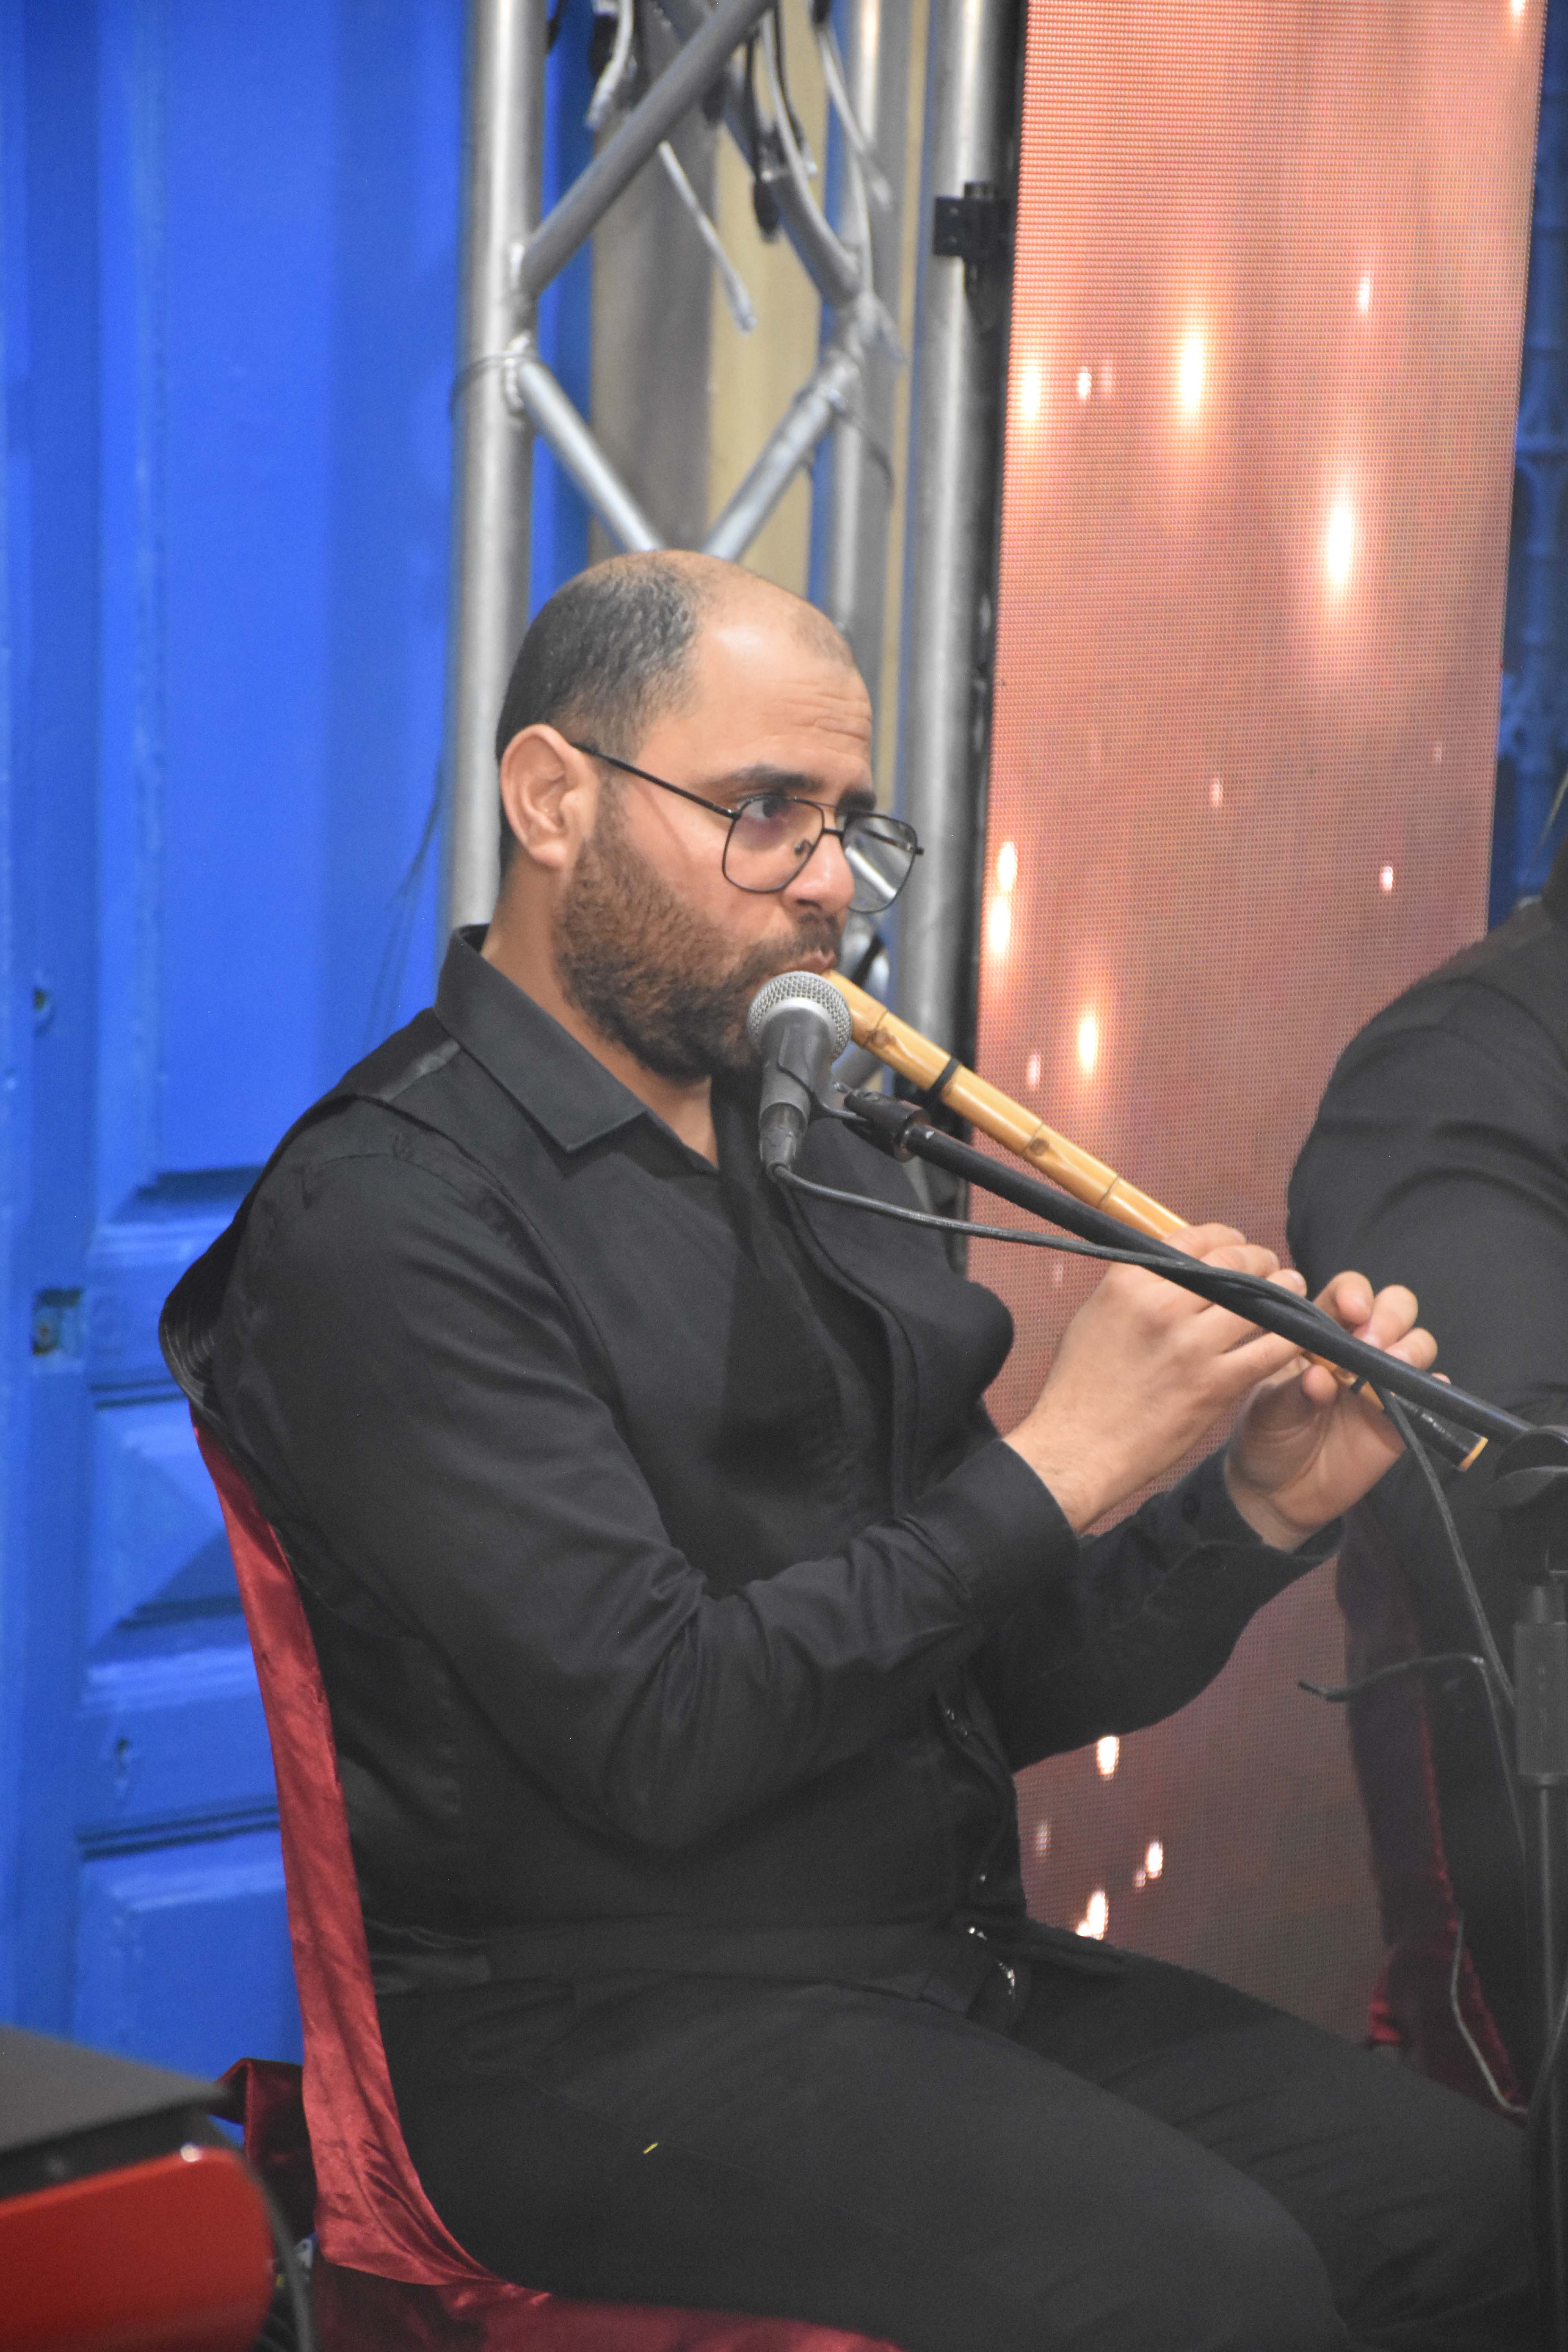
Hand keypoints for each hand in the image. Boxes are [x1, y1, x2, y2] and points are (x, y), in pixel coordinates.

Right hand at [1004, 1224, 1327, 1531]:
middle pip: (1231, 1263)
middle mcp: (1161, 1306)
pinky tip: (1298, 1332)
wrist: (1078, 1448)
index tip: (1237, 1243)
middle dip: (1259, 1258)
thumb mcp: (1095, 1316)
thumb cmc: (1079, 1387)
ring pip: (1258, 1299)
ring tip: (1292, 1287)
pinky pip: (1269, 1350)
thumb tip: (1171, 1265)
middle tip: (1270, 1264)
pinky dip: (1291, 1336)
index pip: (1192, 1238)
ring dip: (1284, 1288)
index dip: (1225, 1237)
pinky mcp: (1213, 1385)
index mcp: (1128, 1283)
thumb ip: (1135, 1288)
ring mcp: (1190, 1345)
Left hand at [1223, 1270, 1436, 1548]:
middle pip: (1394, 1306)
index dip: (1354, 1293)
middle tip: (1371, 1341)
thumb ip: (1292, 1391)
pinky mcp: (1402, 1417)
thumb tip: (1319, 1376)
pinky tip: (1417, 1394)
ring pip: (1418, 1343)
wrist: (1276, 1492)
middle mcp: (1357, 1349)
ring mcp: (1384, 1381)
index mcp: (1319, 1334)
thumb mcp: (1268, 1410)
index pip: (1346, 1294)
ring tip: (1389, 1367)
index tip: (1351, 1309)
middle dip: (1389, 1315)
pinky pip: (1432, 1394)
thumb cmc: (1266, 1436)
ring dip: (1410, 1348)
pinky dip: (1433, 1387)